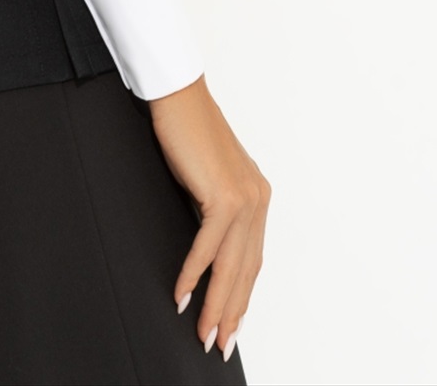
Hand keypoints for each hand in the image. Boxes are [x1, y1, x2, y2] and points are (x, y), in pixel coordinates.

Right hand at [148, 74, 268, 361]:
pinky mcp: (224, 195)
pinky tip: (182, 294)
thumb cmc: (186, 129)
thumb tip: (204, 245)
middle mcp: (257, 199)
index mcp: (256, 195)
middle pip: (245, 269)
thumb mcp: (205, 176)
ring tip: (203, 332)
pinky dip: (194, 273)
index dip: (241, 296)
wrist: (179, 94)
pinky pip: (209, 247)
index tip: (230, 324)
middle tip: (218, 342)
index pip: (251, 259)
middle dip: (231, 311)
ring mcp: (245, 198)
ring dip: (216, 303)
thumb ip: (211, 207)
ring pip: (231, 265)